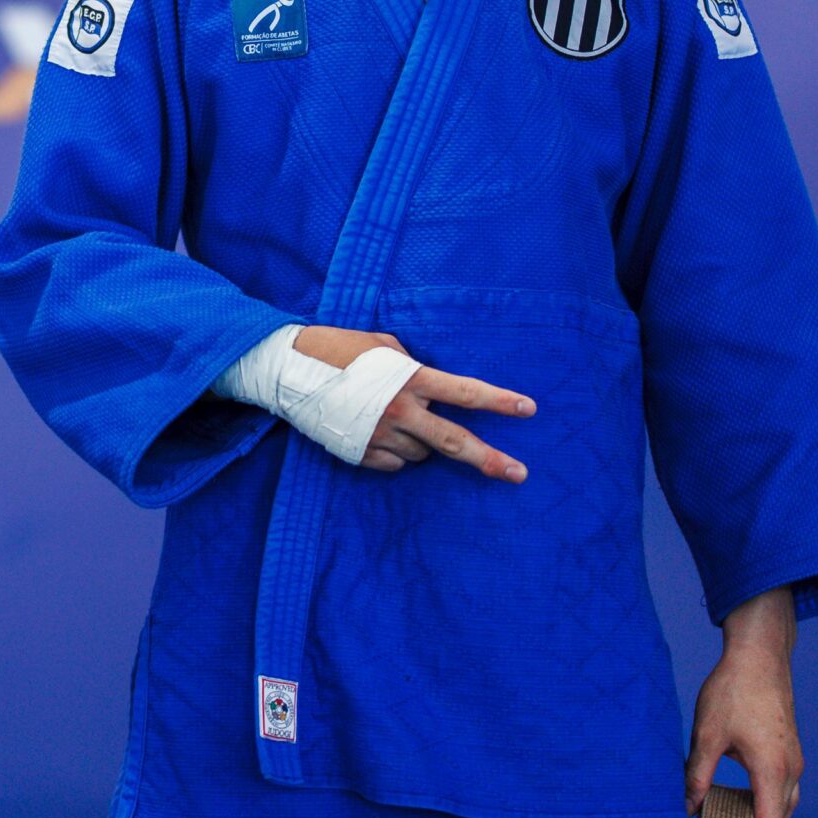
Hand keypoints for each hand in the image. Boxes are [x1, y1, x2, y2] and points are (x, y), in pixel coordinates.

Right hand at [290, 326, 534, 481]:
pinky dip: (396, 453)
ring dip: (422, 442)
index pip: (465, 393)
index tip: (528, 409)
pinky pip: (395, 464)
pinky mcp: (361, 454)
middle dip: (491, 459)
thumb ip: (412, 364)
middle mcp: (400, 411)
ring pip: (422, 453)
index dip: (499, 402)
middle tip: (519, 474)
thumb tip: (430, 380)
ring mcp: (380, 436)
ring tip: (397, 420)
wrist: (288, 370)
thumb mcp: (382, 343)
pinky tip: (380, 433)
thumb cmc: (336, 347)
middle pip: (455, 442)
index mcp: (409, 379)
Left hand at [685, 587, 800, 817]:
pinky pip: (786, 786)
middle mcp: (790, 768)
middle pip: (781, 817)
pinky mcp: (790, 748)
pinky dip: (771, 801)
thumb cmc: (733, 690)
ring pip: (787, 802)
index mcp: (771, 769)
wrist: (760, 656)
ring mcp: (794, 758)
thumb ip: (698, 775)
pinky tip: (749, 800)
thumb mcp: (707, 735)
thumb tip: (688, 807)